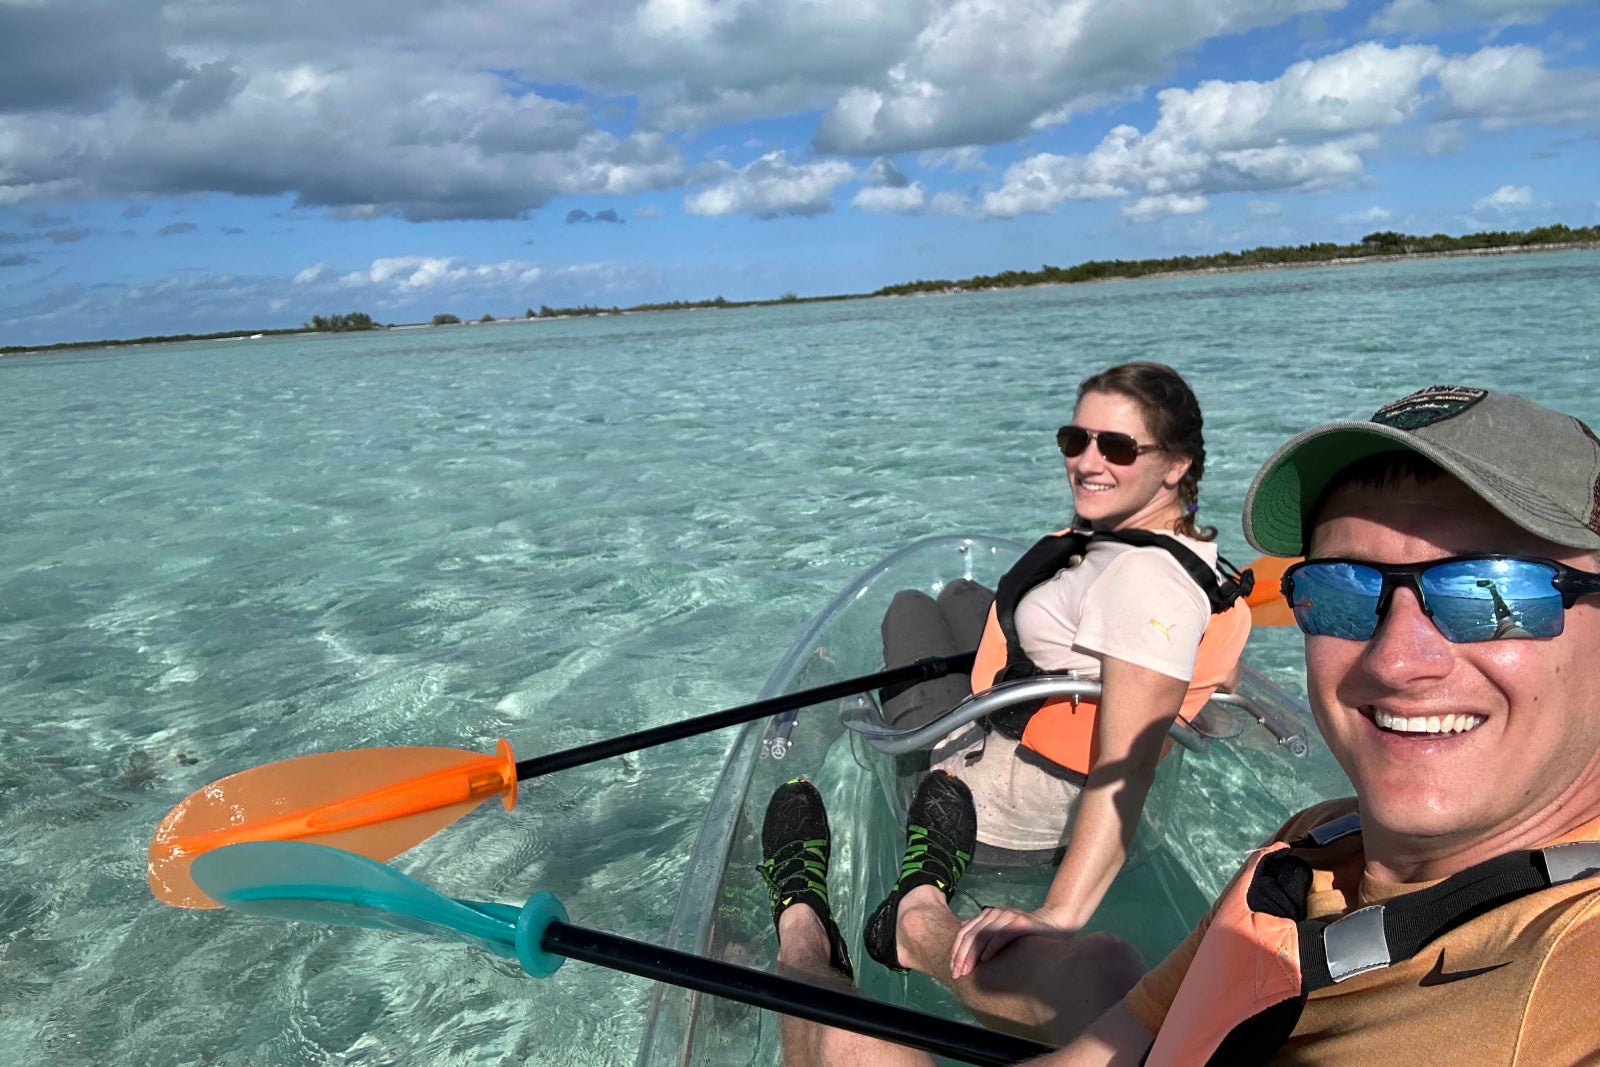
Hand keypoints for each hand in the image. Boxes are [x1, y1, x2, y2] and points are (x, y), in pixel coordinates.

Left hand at [948, 906, 1076, 979]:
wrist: (1053, 925)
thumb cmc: (1024, 935)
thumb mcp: (1000, 933)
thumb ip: (984, 936)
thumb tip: (962, 946)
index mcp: (987, 915)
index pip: (965, 932)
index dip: (956, 951)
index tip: (953, 970)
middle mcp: (995, 913)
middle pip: (971, 934)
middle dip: (961, 955)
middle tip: (957, 974)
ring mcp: (1008, 916)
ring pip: (983, 934)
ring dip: (972, 954)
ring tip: (968, 970)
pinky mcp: (1021, 922)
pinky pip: (1001, 935)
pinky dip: (991, 947)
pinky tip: (986, 960)